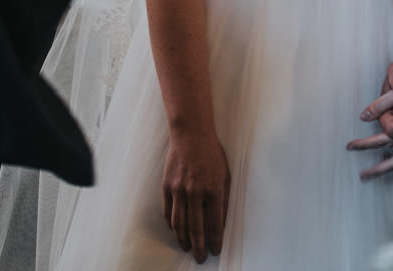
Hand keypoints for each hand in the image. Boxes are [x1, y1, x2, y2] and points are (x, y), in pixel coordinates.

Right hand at [161, 130, 230, 262]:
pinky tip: (176, 231)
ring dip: (183, 239)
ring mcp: (179, 190)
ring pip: (179, 223)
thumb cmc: (212, 153)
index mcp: (213, 189)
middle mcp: (195, 192)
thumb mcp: (225, 174)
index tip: (215, 250)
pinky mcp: (167, 186)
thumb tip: (220, 221)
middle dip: (199, 246)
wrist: (191, 134)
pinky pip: (168, 212)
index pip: (215, 223)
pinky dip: (172, 225)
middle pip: (196, 228)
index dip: (215, 240)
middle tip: (200, 258)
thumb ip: (223, 197)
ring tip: (187, 248)